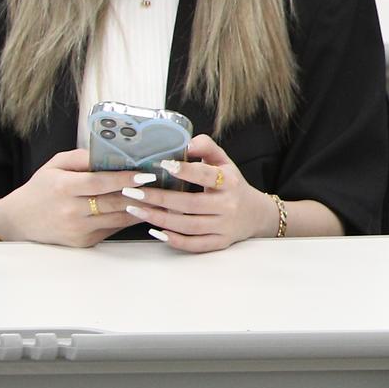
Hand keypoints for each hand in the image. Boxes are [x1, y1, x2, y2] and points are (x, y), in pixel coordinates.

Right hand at [0, 149, 157, 246]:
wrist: (17, 222)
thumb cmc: (40, 189)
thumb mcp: (55, 166)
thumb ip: (82, 158)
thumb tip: (112, 153)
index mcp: (63, 187)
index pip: (101, 183)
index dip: (126, 178)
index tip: (148, 173)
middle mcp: (71, 210)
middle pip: (115, 202)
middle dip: (144, 194)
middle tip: (167, 185)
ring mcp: (78, 229)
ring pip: (119, 218)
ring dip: (144, 208)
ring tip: (165, 198)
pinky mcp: (84, 242)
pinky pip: (113, 228)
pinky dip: (130, 219)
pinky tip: (147, 210)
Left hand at [119, 134, 275, 253]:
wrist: (256, 214)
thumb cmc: (232, 184)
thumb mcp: (225, 162)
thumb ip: (207, 147)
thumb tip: (186, 142)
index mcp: (230, 182)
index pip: (208, 176)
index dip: (186, 171)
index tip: (164, 165)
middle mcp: (229, 205)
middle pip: (190, 204)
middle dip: (159, 198)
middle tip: (132, 192)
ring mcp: (224, 227)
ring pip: (188, 226)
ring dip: (159, 219)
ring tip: (135, 209)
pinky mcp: (219, 243)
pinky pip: (194, 244)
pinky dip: (174, 240)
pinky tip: (155, 231)